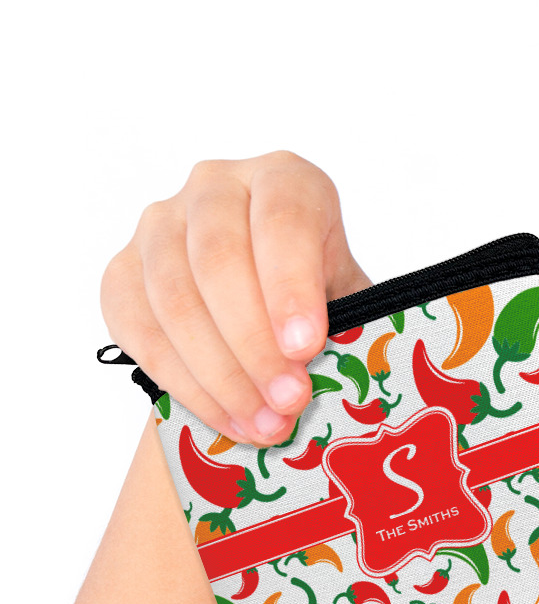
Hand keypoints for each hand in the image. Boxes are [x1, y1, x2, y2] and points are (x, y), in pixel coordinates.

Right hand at [101, 152, 371, 443]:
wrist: (268, 304)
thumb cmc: (321, 294)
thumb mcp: (351, 294)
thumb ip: (351, 318)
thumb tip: (350, 370)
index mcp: (285, 179)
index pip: (283, 219)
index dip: (291, 286)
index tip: (306, 347)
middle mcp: (215, 187)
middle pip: (220, 262)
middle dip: (255, 344)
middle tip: (289, 400)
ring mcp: (159, 225)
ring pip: (175, 299)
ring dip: (221, 374)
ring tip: (264, 424)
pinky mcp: (122, 270)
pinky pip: (138, 329)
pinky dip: (184, 383)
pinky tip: (227, 419)